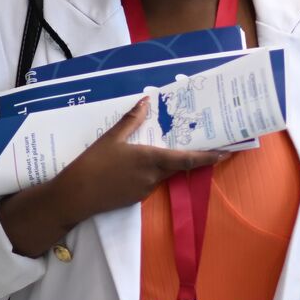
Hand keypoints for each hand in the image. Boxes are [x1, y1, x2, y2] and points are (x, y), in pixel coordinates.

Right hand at [51, 96, 228, 222]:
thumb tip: (146, 101)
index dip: (208, 157)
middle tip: (204, 143)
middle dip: (193, 157)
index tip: (225, 152)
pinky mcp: (136, 198)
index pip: (187, 159)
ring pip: (164, 173)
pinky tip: (141, 165)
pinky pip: (151, 182)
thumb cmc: (92, 164)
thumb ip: (131, 120)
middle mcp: (153, 176)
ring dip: (169, 163)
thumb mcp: (111, 138)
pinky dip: (153, 172)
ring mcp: (145, 189)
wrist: (74, 196)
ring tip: (167, 148)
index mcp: (150, 159)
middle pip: (179, 165)